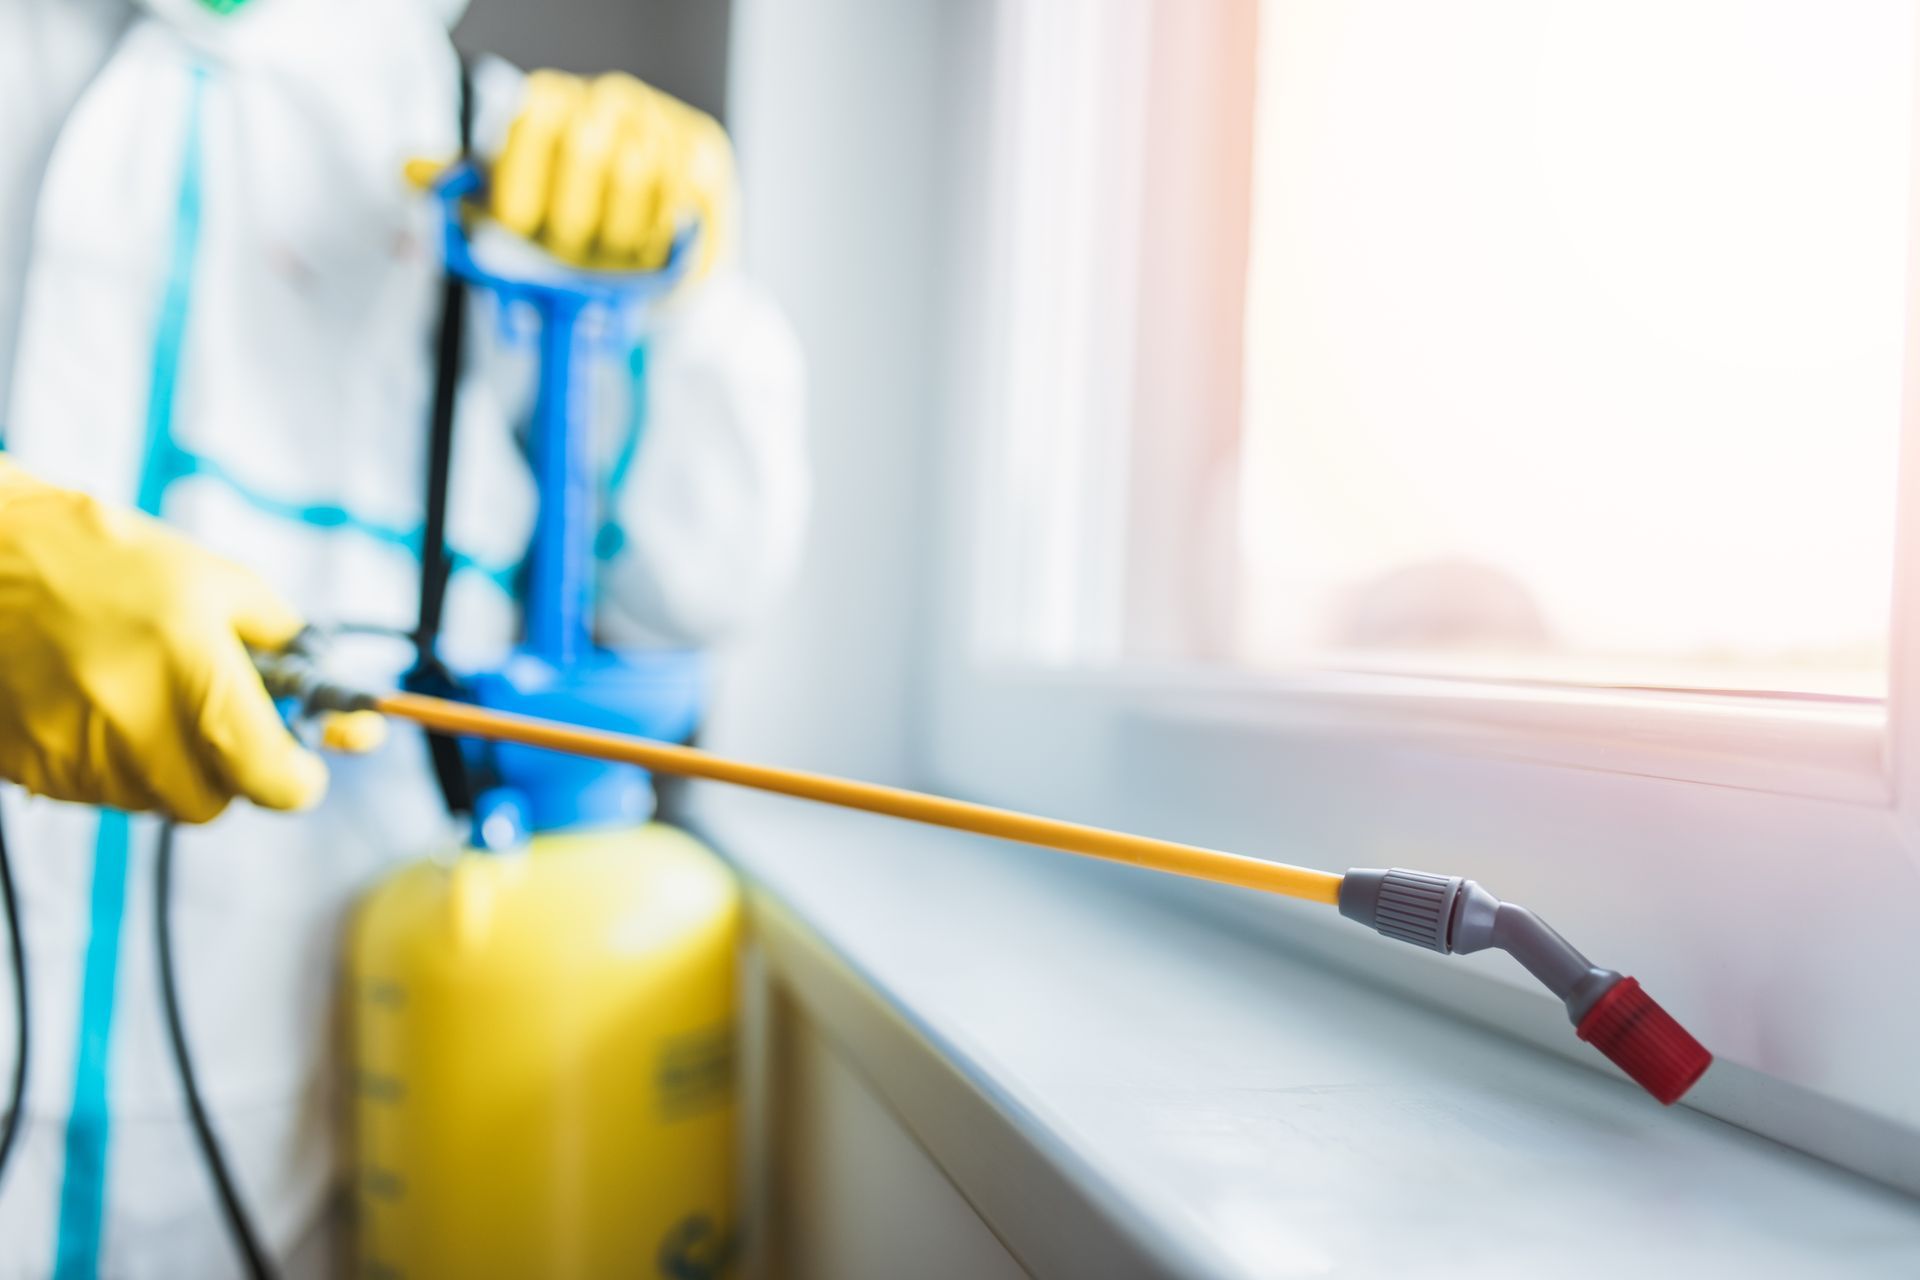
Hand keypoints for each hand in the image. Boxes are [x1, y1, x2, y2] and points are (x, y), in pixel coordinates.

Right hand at [0, 461, 329, 822]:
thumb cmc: (108, 557)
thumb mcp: (217, 582)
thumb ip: (287, 647)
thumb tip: (343, 715)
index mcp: (195, 672)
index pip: (270, 780)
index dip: (297, 781)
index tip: (301, 769)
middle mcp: (136, 723)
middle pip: (212, 803)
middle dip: (226, 769)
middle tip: (211, 719)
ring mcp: (75, 753)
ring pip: (153, 801)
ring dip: (165, 766)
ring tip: (138, 694)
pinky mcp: (31, 768)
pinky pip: (96, 793)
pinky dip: (110, 763)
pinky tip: (90, 704)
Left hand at [488, 70, 736, 279]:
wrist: (651, 279)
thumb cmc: (577, 248)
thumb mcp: (517, 229)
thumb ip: (466, 198)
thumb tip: (410, 169)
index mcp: (552, 105)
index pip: (529, 122)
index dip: (522, 182)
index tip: (521, 229)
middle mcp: (606, 99)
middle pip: (583, 145)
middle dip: (575, 218)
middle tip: (577, 254)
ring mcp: (660, 120)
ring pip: (637, 169)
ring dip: (623, 232)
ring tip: (619, 256)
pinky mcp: (705, 151)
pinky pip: (683, 188)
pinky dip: (664, 229)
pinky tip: (654, 248)